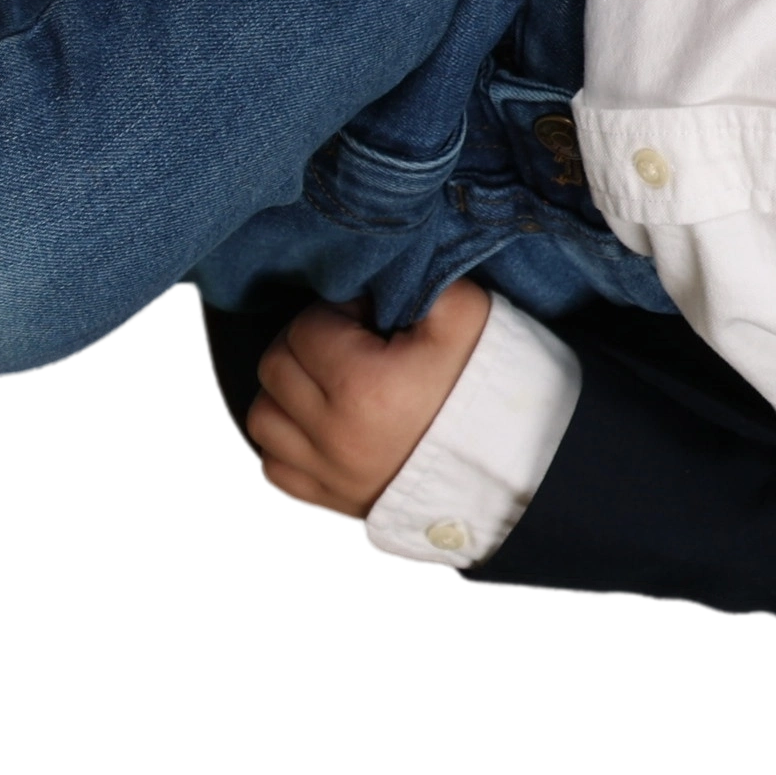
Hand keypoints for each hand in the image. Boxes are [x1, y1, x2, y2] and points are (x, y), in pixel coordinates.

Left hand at [235, 280, 494, 531]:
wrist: (513, 469)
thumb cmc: (486, 389)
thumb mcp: (469, 318)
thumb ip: (426, 281)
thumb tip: (386, 273)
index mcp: (361, 384)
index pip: (307, 327)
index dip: (338, 312)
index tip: (372, 319)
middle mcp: (332, 432)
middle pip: (276, 367)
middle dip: (307, 345)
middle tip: (351, 345)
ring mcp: (326, 472)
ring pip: (262, 417)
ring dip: (287, 393)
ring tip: (329, 385)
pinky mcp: (327, 501)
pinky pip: (272, 467)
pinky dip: (287, 444)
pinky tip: (321, 428)